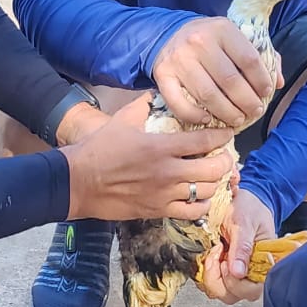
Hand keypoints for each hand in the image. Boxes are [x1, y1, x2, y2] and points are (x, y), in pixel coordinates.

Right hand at [61, 94, 234, 221]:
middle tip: (224, 156)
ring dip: (215, 183)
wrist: (79, 182)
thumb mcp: (121, 120)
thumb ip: (143, 105)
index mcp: (160, 146)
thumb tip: (155, 94)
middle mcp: (168, 172)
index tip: (227, 134)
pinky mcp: (158, 210)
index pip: (203, 141)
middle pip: (213, 169)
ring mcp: (164, 194)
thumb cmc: (99, 149)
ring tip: (214, 176)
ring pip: (206, 192)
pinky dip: (202, 205)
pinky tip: (200, 197)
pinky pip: (192, 213)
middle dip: (224, 162)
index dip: (221, 137)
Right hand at [152, 17, 276, 127]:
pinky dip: (196, 116)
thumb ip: (262, 56)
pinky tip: (208, 120)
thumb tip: (279, 82)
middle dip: (247, 102)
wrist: (170, 33)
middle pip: (230, 81)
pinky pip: (180, 104)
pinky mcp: (163, 75)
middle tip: (255, 111)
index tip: (266, 93)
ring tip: (238, 119)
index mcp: (222, 29)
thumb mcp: (236, 38)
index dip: (262, 81)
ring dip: (227, 113)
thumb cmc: (211, 40)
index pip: (249, 59)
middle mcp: (199, 41)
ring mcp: (179, 59)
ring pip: (208, 96)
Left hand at [198, 188, 275, 304]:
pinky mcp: (222, 269)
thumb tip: (238, 274)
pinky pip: (210, 281)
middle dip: (218, 278)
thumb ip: (243, 248)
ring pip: (220, 291)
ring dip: (210, 274)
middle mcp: (250, 274)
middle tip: (218, 253)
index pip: (252, 290)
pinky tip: (210, 252)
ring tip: (215, 251)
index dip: (235, 282)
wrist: (243, 198)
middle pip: (233, 295)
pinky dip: (205, 269)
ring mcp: (235, 273)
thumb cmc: (251, 208)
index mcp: (264, 266)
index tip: (226, 261)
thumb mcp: (245, 223)